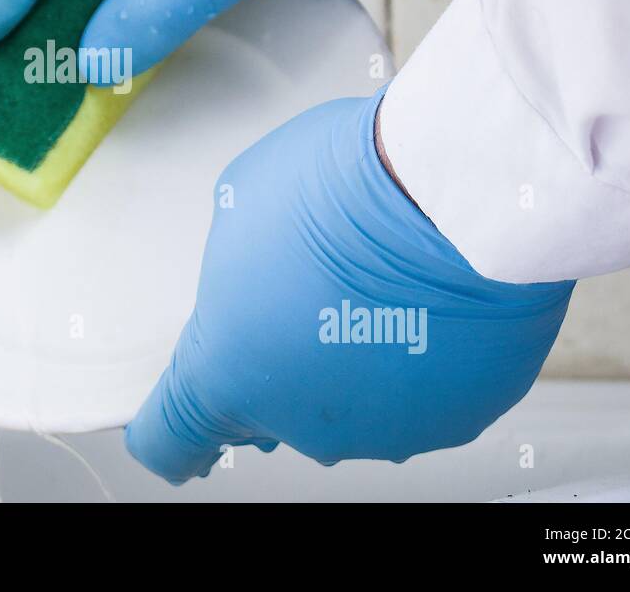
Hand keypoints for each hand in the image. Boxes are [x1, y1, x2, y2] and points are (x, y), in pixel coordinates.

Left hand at [123, 90, 573, 482]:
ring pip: (352, 403)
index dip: (174, 436)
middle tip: (308, 295)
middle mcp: (303, 422)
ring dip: (355, 356)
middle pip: (273, 411)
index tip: (179, 437)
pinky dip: (420, 356)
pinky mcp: (452, 419)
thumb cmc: (342, 189)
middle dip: (281, 363)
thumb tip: (252, 275)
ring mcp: (382, 429)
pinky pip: (421, 394)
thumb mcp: (238, 205)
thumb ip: (231, 269)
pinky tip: (427, 302)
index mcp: (229, 373)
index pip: (173, 439)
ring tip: (379, 286)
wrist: (457, 194)